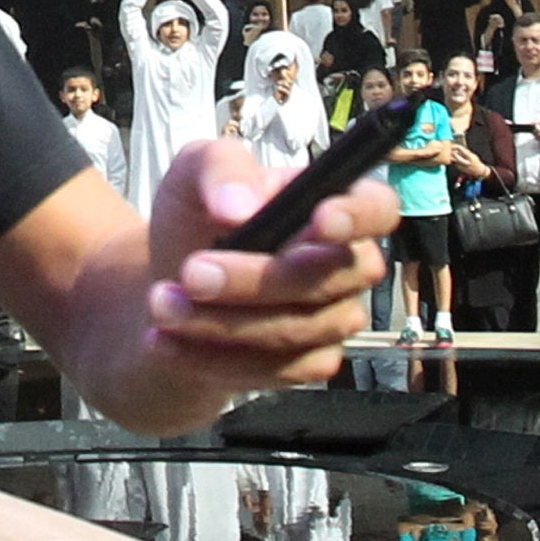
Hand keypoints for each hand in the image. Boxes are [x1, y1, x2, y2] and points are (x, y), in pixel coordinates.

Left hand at [131, 137, 395, 394]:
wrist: (166, 289)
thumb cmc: (194, 222)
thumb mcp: (191, 175)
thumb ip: (220, 169)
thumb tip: (239, 206)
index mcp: (333, 205)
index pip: (377, 208)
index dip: (359, 216)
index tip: (319, 219)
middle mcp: (347, 265)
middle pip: (327, 277)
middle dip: (256, 279)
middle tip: (191, 271)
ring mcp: (333, 320)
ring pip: (295, 331)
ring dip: (222, 321)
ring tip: (162, 304)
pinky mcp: (308, 365)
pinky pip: (274, 371)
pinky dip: (213, 358)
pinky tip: (165, 340)